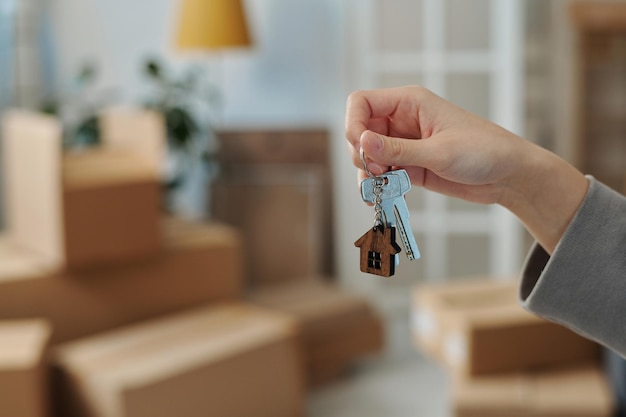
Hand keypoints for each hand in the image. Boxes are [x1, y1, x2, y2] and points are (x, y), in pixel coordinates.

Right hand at [345, 85, 531, 204]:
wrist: (508, 175)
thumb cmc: (484, 151)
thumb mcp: (440, 151)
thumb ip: (398, 150)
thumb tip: (363, 142)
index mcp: (409, 103)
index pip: (362, 103)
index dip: (354, 124)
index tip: (361, 148)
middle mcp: (402, 120)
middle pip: (360, 131)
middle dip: (362, 154)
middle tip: (378, 173)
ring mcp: (404, 144)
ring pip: (368, 155)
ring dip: (367, 174)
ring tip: (379, 190)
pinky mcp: (409, 166)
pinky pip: (382, 174)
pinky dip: (378, 186)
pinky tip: (383, 197)